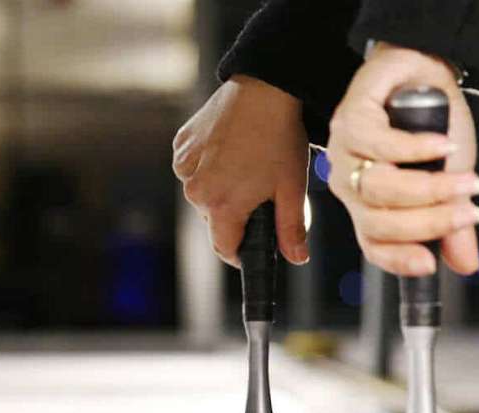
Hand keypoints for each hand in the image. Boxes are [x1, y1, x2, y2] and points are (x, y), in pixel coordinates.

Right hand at [172, 75, 309, 265]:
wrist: (264, 88)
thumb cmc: (280, 138)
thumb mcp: (292, 187)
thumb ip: (291, 228)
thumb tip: (297, 258)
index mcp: (222, 206)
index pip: (224, 248)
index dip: (240, 253)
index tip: (253, 247)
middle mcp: (196, 191)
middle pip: (213, 220)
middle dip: (234, 214)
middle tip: (260, 192)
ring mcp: (185, 167)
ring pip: (202, 194)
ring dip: (220, 190)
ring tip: (245, 166)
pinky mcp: (181, 147)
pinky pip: (193, 170)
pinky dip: (209, 167)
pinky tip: (229, 150)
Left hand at [326, 43, 478, 275]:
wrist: (422, 69)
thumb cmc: (431, 125)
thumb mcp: (452, 176)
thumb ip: (454, 222)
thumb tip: (467, 265)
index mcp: (370, 205)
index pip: (374, 244)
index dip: (398, 259)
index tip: (430, 266)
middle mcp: (352, 185)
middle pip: (378, 221)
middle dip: (429, 222)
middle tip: (471, 213)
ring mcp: (345, 153)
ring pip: (380, 187)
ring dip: (430, 188)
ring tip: (468, 182)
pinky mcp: (350, 119)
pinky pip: (379, 144)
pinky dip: (417, 148)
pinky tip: (445, 144)